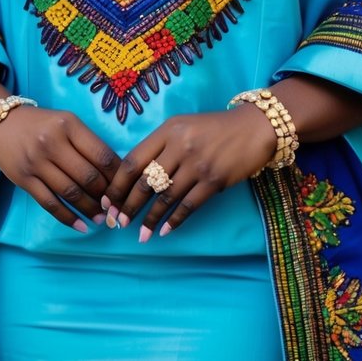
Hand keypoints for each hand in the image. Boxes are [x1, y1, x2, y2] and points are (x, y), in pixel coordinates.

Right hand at [0, 106, 120, 232]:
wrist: (1, 124)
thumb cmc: (42, 124)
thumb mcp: (67, 122)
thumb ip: (87, 143)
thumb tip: (114, 174)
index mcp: (69, 125)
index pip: (101, 155)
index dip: (117, 176)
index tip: (125, 188)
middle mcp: (52, 142)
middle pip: (88, 176)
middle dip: (105, 196)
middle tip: (115, 207)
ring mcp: (36, 162)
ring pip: (70, 192)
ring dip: (89, 209)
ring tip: (102, 219)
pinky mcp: (24, 180)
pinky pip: (50, 204)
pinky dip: (68, 218)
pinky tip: (81, 226)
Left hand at [101, 106, 276, 241]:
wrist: (253, 128)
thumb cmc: (213, 128)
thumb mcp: (183, 126)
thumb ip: (160, 145)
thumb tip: (135, 177)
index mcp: (168, 130)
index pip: (133, 161)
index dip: (117, 184)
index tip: (107, 200)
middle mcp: (180, 146)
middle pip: (145, 182)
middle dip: (128, 205)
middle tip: (118, 222)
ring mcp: (197, 165)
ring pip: (165, 197)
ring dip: (149, 219)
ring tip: (140, 234)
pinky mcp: (214, 181)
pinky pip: (188, 206)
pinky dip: (174, 220)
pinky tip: (164, 231)